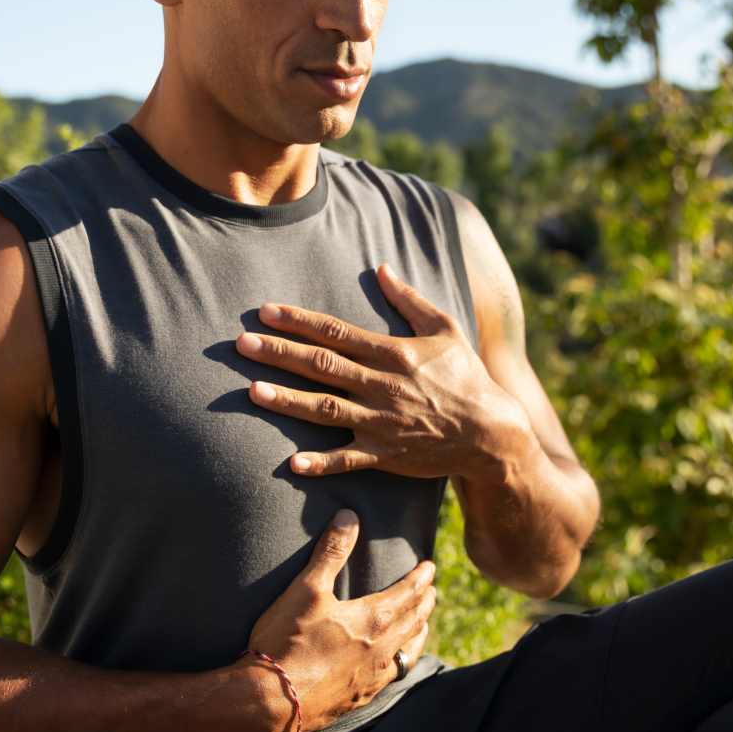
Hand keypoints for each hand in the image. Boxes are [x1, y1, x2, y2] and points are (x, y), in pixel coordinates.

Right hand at [231, 508, 435, 731]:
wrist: (270, 702)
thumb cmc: (285, 642)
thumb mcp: (306, 589)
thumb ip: (330, 552)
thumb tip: (349, 517)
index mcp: (373, 620)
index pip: (408, 593)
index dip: (421, 578)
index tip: (430, 567)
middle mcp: (381, 649)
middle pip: (415, 621)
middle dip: (425, 602)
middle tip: (431, 590)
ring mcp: (373, 678)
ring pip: (409, 650)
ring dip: (419, 632)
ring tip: (423, 623)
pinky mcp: (359, 698)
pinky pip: (392, 675)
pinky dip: (401, 660)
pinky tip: (393, 663)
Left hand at [237, 263, 531, 479]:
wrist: (492, 432)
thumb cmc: (466, 376)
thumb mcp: (445, 329)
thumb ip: (410, 299)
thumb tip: (381, 268)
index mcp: (394, 353)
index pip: (337, 332)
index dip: (299, 321)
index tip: (266, 312)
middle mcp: (383, 386)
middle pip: (322, 366)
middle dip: (280, 354)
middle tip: (241, 344)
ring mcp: (383, 422)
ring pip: (327, 410)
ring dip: (288, 401)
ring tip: (252, 391)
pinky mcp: (387, 456)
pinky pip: (349, 460)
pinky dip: (322, 463)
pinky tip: (292, 462)